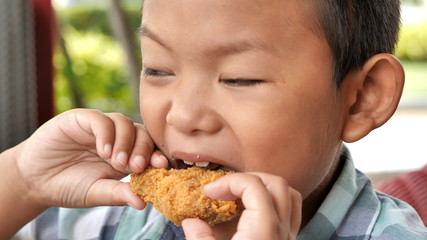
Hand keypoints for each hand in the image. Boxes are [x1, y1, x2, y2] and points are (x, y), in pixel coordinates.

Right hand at [11, 109, 154, 208]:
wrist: (34, 180)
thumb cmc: (68, 186)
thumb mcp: (97, 192)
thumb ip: (119, 194)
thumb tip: (143, 202)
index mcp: (126, 155)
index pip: (149, 149)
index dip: (157, 155)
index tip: (162, 166)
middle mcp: (117, 138)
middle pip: (141, 133)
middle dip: (144, 150)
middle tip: (137, 167)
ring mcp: (100, 127)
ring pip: (124, 123)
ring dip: (125, 143)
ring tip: (117, 163)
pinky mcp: (81, 118)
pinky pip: (100, 119)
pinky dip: (106, 134)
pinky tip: (103, 151)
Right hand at [182, 173, 301, 239]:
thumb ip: (200, 238)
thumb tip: (192, 221)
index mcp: (263, 231)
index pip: (254, 185)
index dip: (228, 181)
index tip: (209, 191)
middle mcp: (281, 232)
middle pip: (276, 184)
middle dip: (248, 178)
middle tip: (225, 189)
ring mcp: (287, 238)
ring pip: (289, 196)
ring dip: (264, 188)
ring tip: (240, 196)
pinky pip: (290, 213)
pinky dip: (273, 202)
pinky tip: (252, 212)